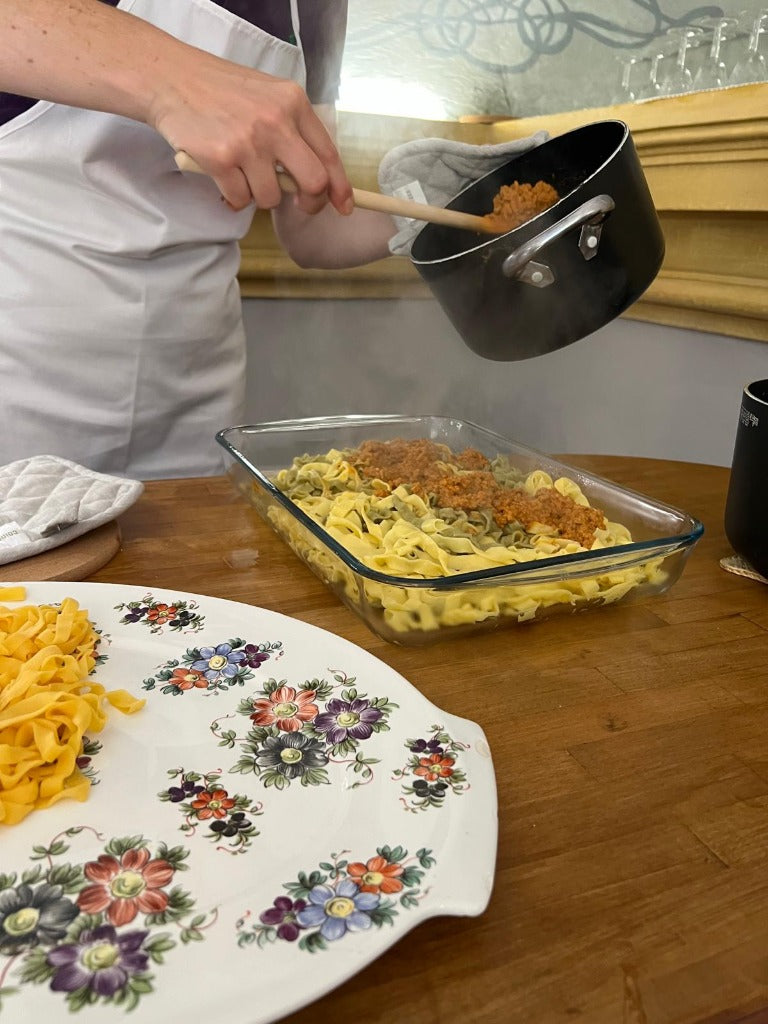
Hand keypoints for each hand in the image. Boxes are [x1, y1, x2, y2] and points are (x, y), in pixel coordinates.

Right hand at [150, 53, 353, 214]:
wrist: (171, 79)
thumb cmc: (221, 91)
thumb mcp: (268, 96)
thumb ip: (293, 130)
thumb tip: (317, 178)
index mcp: (293, 103)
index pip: (328, 154)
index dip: (340, 187)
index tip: (343, 205)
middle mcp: (275, 121)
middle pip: (313, 182)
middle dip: (310, 202)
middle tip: (298, 203)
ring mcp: (248, 142)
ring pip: (272, 197)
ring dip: (259, 196)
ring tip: (243, 174)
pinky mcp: (221, 159)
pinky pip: (240, 199)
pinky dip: (233, 197)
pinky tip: (223, 177)